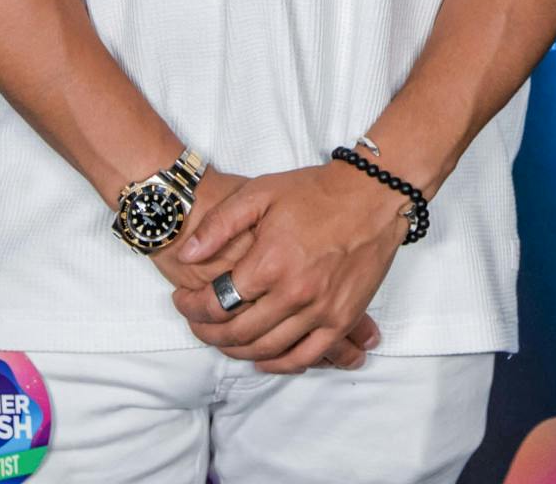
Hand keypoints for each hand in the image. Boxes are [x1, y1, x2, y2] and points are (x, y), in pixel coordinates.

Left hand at [169, 162, 408, 373]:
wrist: (372, 194)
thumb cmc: (316, 191)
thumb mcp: (261, 192)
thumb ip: (220, 224)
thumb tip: (187, 254)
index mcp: (270, 262)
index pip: (217, 304)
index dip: (192, 308)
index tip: (183, 301)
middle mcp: (293, 293)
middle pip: (237, 333)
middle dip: (208, 332)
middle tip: (197, 322)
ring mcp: (320, 310)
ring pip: (267, 350)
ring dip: (237, 350)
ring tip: (224, 337)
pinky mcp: (342, 318)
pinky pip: (305, 357)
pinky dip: (279, 363)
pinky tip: (264, 356)